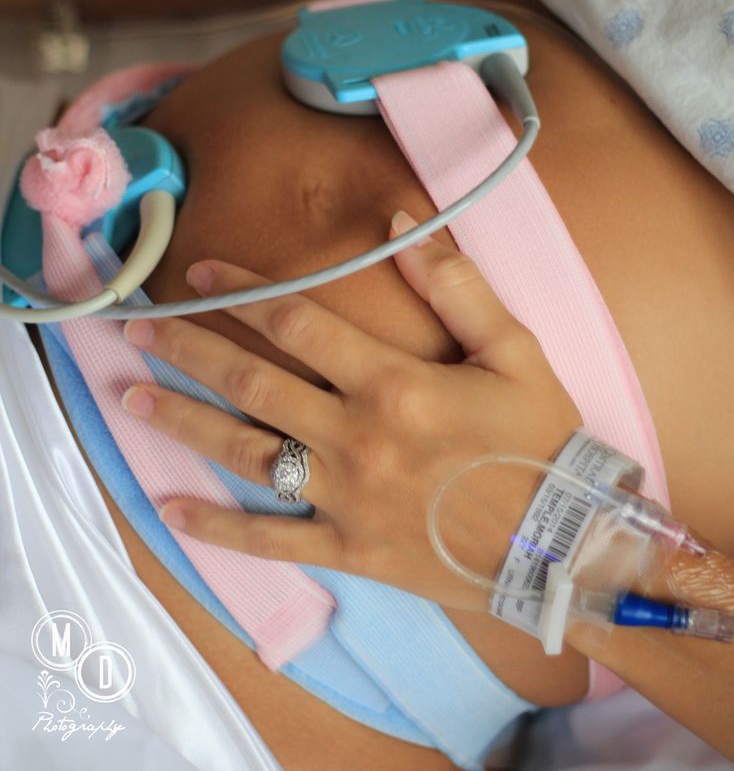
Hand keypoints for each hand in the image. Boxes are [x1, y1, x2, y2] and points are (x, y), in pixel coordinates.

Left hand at [121, 211, 581, 610]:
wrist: (565, 543)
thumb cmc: (540, 439)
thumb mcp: (514, 348)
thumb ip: (456, 283)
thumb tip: (400, 221)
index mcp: (393, 382)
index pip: (297, 322)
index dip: (242, 292)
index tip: (198, 273)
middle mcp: (355, 436)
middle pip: (252, 382)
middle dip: (188, 349)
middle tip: (135, 329)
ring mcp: (346, 497)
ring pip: (246, 453)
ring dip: (184, 421)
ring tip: (131, 399)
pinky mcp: (349, 548)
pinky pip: (272, 541)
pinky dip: (219, 530)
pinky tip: (171, 511)